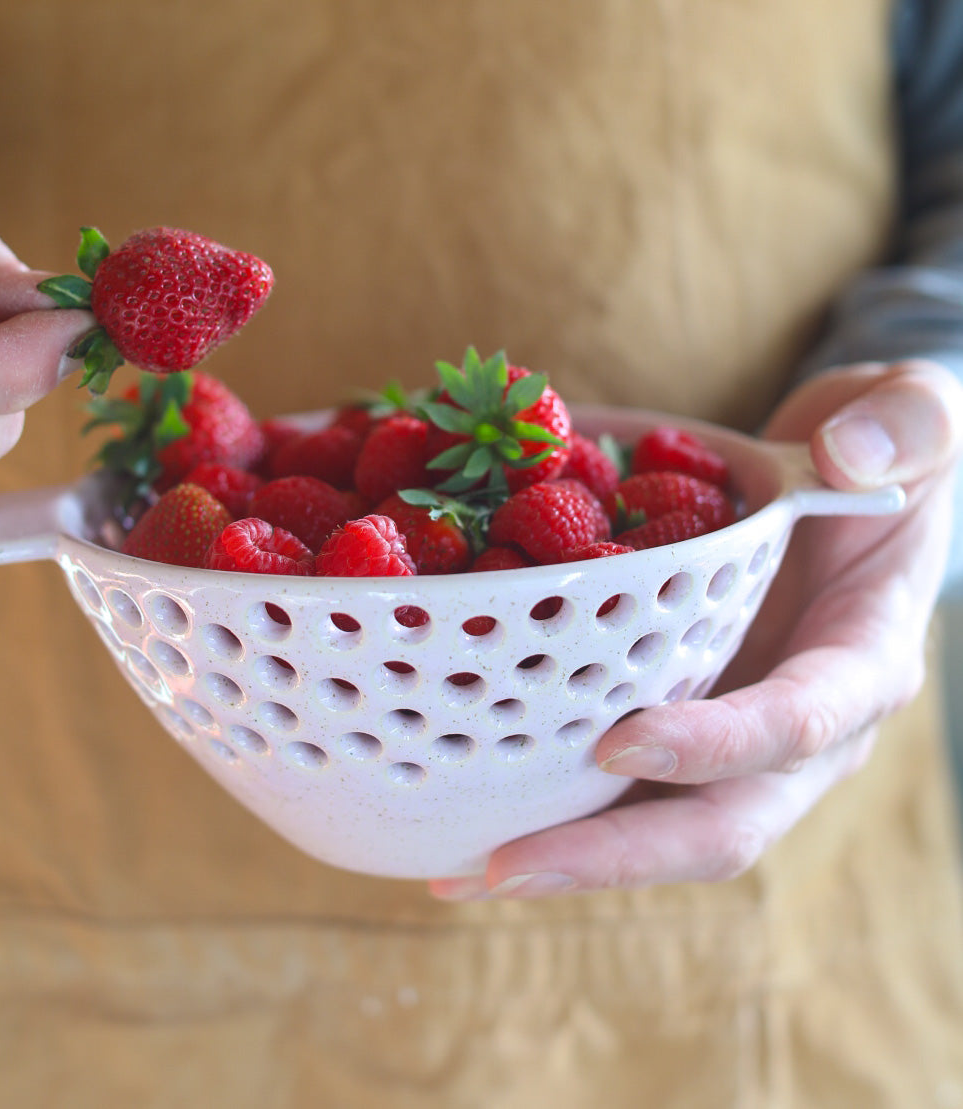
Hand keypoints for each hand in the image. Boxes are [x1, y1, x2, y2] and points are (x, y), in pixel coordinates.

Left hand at [431, 359, 962, 898]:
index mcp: (860, 663)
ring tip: (454, 869)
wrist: (850, 489)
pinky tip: (464, 818)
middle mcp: (798, 732)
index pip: (797, 723)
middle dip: (612, 855)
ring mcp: (733, 741)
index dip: (716, 743)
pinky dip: (549, 807)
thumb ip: (905, 426)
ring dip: (561, 855)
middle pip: (714, 824)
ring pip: (654, 826)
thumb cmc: (887, 459)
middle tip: (502, 867)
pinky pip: (619, 785)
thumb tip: (849, 454)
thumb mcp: (916, 420)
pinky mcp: (684, 729)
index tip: (620, 741)